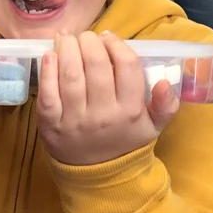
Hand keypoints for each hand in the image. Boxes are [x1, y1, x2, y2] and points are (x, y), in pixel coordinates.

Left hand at [37, 32, 178, 165]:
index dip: (117, 45)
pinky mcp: (50, 125)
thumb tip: (164, 81)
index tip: (108, 37)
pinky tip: (49, 55)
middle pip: (96, 67)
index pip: (126, 67)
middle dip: (90, 43)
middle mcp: (103, 114)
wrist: (98, 176)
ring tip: (66, 38)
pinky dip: (47, 71)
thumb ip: (166, 104)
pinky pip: (47, 93)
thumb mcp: (154, 127)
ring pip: (71, 76)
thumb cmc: (125, 142)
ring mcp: (75, 120)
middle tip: (86, 36)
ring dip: (67, 50)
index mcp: (131, 111)